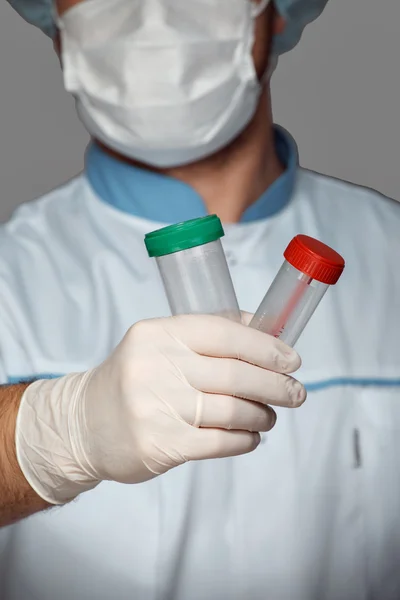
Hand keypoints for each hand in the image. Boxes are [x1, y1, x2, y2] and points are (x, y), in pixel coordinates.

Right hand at [16, 314, 304, 503]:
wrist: (86, 423)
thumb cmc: (135, 378)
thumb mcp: (161, 343)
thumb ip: (211, 331)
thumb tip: (267, 329)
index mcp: (159, 334)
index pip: (225, 333)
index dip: (265, 347)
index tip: (291, 359)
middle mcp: (156, 367)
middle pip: (235, 374)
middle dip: (276, 385)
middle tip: (296, 392)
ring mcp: (156, 407)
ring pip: (232, 411)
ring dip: (262, 415)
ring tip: (269, 416)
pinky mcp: (161, 444)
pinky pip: (221, 442)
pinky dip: (245, 439)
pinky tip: (251, 436)